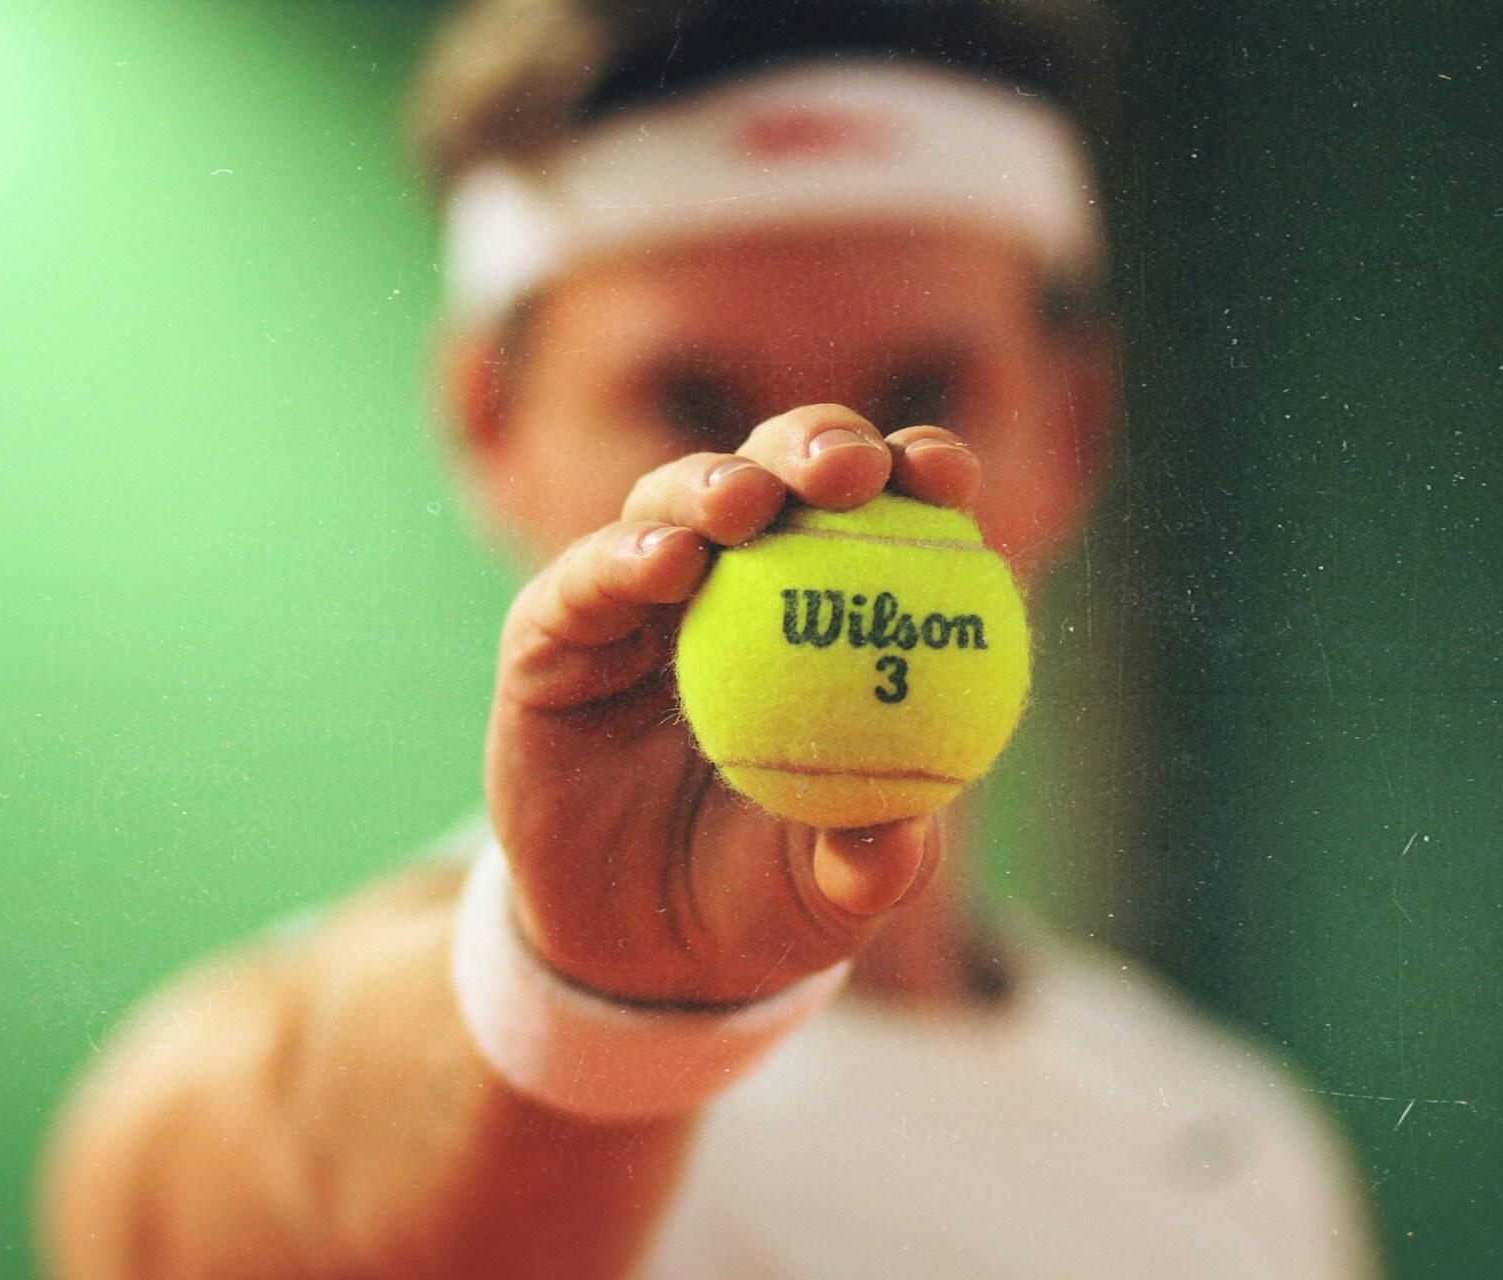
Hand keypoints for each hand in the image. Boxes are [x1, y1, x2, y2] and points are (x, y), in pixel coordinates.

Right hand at [485, 405, 982, 1005]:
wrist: (640, 953)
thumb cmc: (763, 894)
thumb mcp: (828, 894)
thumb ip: (870, 862)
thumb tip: (905, 839)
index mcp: (833, 607)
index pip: (887, 512)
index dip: (919, 471)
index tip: (949, 479)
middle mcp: (739, 578)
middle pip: (782, 471)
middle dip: (819, 443)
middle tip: (850, 469)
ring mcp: (640, 597)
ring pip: (675, 501)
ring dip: (714, 485)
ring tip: (747, 505)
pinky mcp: (553, 633)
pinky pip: (584, 581)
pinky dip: (622, 559)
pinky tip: (667, 563)